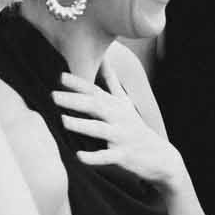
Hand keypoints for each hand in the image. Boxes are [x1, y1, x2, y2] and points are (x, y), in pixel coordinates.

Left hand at [52, 69, 186, 191]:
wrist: (160, 155)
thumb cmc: (135, 127)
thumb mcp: (125, 103)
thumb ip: (112, 82)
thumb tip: (104, 57)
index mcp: (116, 106)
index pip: (95, 91)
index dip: (78, 84)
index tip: (60, 76)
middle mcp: (119, 118)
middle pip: (96, 107)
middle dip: (75, 101)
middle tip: (53, 96)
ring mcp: (122, 137)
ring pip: (101, 130)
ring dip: (82, 125)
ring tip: (63, 121)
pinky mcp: (124, 156)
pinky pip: (107, 157)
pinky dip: (94, 157)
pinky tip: (79, 156)